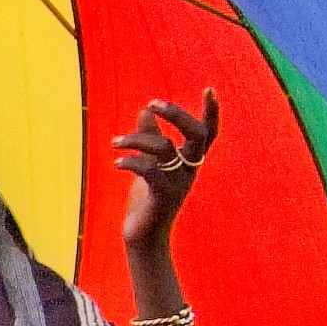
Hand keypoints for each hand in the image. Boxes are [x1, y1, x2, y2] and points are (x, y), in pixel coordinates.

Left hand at [115, 88, 222, 253]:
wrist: (144, 236)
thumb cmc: (148, 199)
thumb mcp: (151, 165)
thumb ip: (150, 139)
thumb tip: (145, 111)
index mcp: (189, 161)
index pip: (208, 134)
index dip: (211, 113)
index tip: (209, 89)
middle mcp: (190, 170)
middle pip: (196, 135)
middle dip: (176, 115)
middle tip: (151, 103)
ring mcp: (179, 183)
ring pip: (165, 149)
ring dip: (136, 140)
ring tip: (114, 142)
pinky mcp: (163, 196)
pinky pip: (151, 171)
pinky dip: (132, 162)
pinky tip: (118, 163)